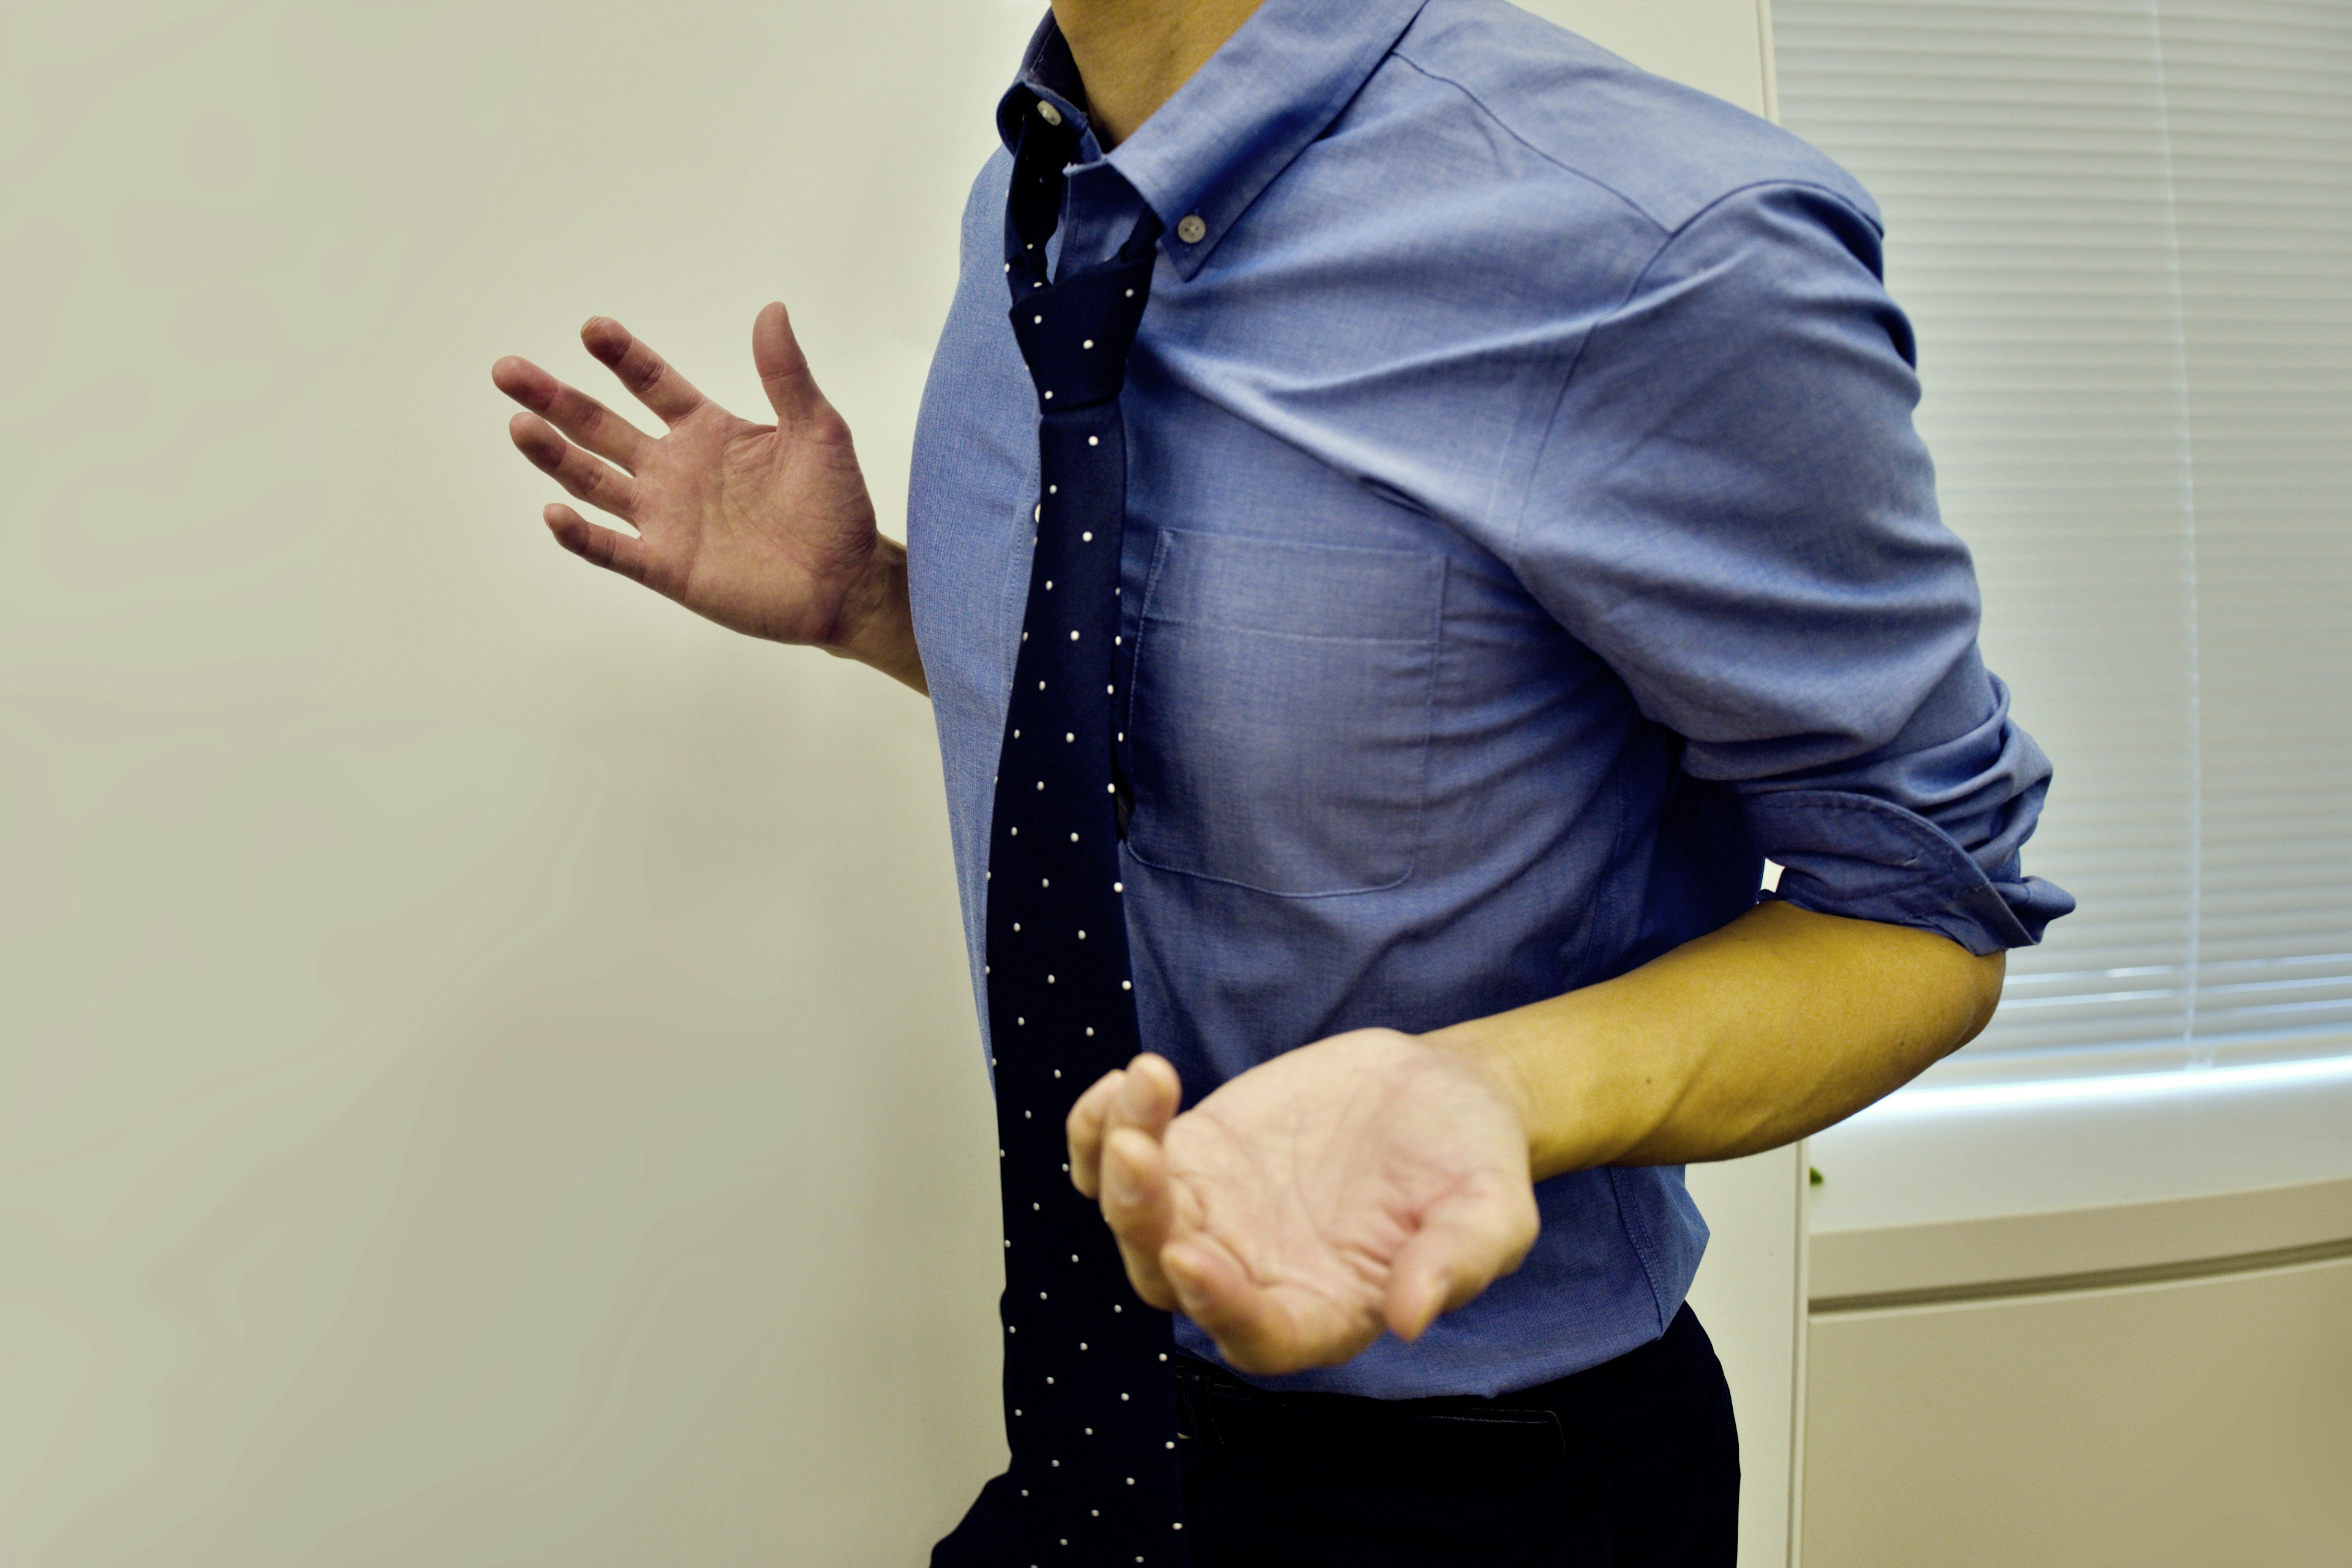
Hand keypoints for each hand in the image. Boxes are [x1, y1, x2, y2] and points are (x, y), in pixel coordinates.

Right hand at [492, 307, 921, 686]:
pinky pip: (612, 550)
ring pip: (593, 481)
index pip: (651, 384)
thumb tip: (773, 310)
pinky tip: (554, 512)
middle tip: (509, 370)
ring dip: (555, 455)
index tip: (593, 329)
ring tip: (519, 423)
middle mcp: (673, 470)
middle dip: (556, 398)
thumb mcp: (819, 431)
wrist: (847, 583)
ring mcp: (664, 519)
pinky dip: (580, 535)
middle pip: (600, 426)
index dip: (621, 357)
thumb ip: (787, 376)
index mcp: (705, 431)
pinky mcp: (666, 567)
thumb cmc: (836, 506)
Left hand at [1066, 1034, 1539, 1377]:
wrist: (1441, 1095)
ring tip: (1138, 1090)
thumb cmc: (1472, 1164)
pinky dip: (1101, 1129)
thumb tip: (1413, 1316)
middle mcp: (1252, 1277)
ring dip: (1117, 1165)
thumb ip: (1457, 1263)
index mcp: (1323, 1313)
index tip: (1194, 1258)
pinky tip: (1126, 1083)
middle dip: (1143, 1222)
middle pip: (1167, 1279)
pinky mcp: (1195, 1156)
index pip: (1256, 1335)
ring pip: (1132, 1217)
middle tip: (1141, 1153)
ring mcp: (1213, 1216)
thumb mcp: (1493, 1212)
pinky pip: (1121, 1157)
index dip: (1221, 1307)